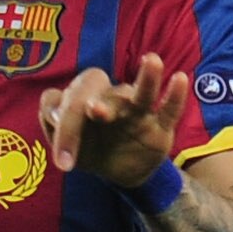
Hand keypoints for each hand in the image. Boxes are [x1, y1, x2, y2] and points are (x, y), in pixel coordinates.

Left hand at [39, 51, 182, 187]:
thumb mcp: (67, 144)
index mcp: (85, 99)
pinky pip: (170, 110)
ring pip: (141, 92)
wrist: (120, 171)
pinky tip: (179, 78)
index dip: (65, 126)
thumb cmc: (91, 148)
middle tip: (93, 111)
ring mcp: (138, 111)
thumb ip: (54, 124)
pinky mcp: (160, 127)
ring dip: (147, 78)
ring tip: (152, 60)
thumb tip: (53, 112)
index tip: (64, 162)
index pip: (69, 98)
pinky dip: (175, 95)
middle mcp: (111, 99)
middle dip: (95, 101)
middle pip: (101, 87)